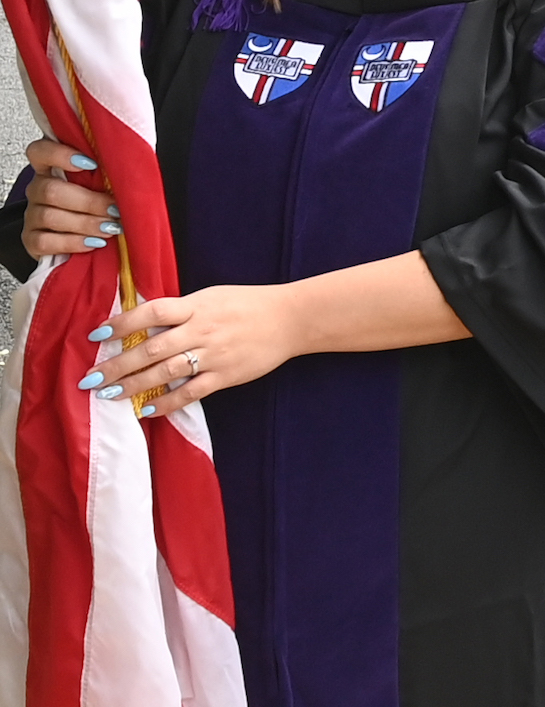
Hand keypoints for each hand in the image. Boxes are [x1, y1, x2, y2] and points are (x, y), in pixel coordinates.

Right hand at [20, 139, 120, 258]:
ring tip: (111, 228)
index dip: (60, 155)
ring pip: (49, 217)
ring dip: (85, 223)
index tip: (92, 164)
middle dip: (89, 202)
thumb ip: (110, 173)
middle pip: (50, 189)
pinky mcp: (31, 240)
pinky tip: (94, 243)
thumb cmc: (101, 204)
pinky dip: (73, 243)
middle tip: (115, 210)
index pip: (40, 151)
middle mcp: (37, 189)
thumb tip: (133, 171)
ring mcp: (32, 215)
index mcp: (52, 168)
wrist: (86, 240)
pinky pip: (44, 242)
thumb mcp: (106, 184)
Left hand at [83, 284, 305, 419]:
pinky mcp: (226, 375)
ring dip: (134, 385)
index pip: (153, 312)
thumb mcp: (212, 296)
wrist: (291, 319)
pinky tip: (147, 410)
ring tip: (110, 394)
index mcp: (197, 306)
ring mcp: (214, 354)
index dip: (123, 323)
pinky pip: (191, 392)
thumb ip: (182, 309)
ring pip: (167, 372)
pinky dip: (167, 402)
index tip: (97, 334)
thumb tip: (145, 321)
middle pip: (152, 348)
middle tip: (90, 378)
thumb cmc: (248, 304)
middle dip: (118, 364)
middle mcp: (202, 330)